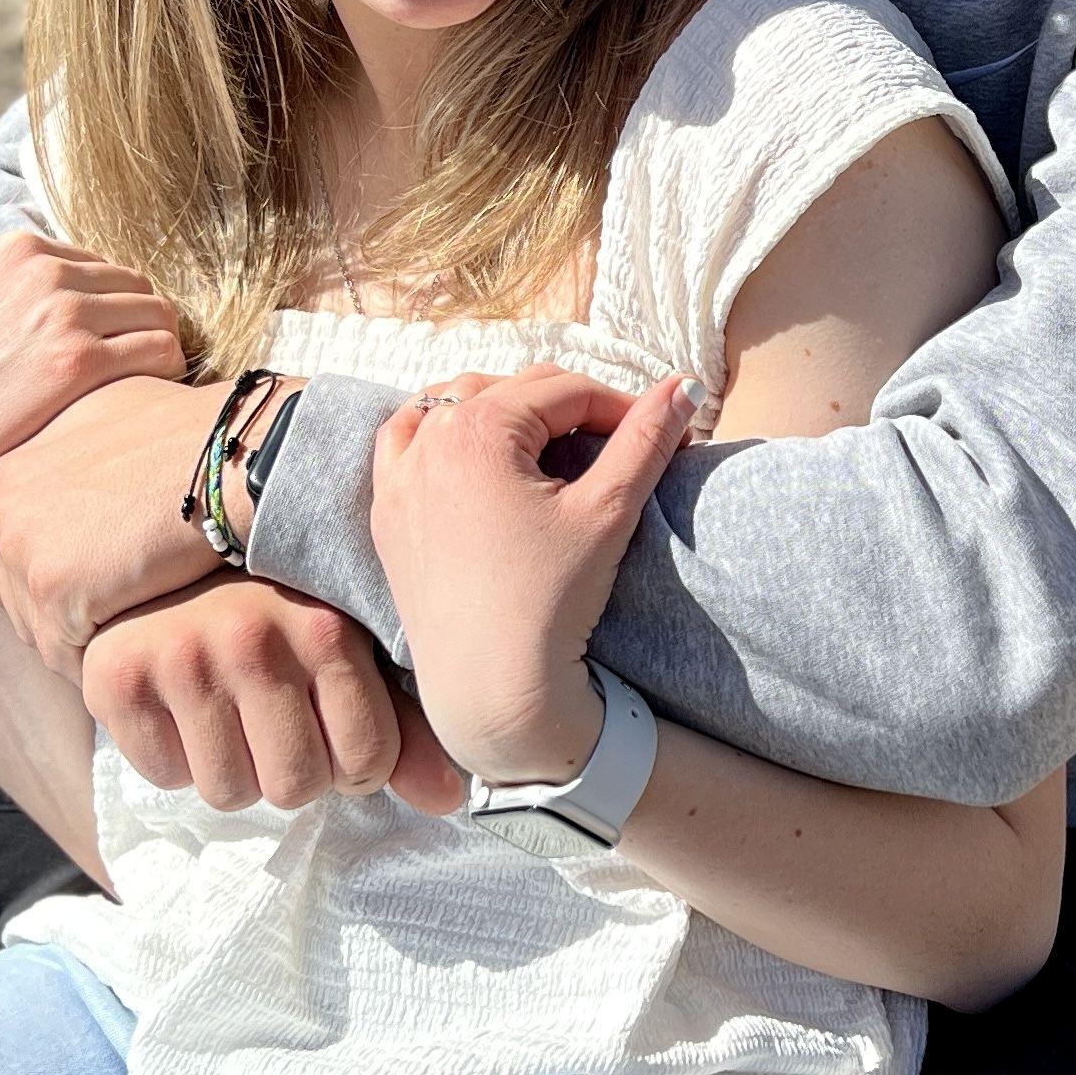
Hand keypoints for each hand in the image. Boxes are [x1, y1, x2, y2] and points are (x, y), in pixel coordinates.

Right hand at [0, 236, 185, 546]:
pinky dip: (167, 378)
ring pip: (160, 317)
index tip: (105, 354)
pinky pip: (163, 352)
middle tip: (131, 379)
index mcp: (15, 249)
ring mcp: (61, 312)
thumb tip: (81, 290)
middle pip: (138, 289)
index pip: (105, 269)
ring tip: (137, 395)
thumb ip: (21, 290)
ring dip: (157, 355)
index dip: (112, 316)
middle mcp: (40, 269)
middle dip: (138, 333)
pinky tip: (144, 408)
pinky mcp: (78, 361)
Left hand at [0, 375, 237, 662]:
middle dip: (62, 618)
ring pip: (40, 627)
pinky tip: (139, 663)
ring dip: (81, 646)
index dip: (63, 577)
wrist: (230, 455)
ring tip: (130, 656)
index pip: (18, 550)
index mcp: (12, 471)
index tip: (104, 597)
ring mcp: (24, 547)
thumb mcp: (114, 420)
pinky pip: (66, 651)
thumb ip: (77, 458)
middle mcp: (4, 508)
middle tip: (115, 635)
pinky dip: (100, 665)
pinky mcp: (54, 586)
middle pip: (19, 591)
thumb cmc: (193, 436)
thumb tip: (84, 490)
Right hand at [80, 579, 462, 815]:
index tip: (337, 732)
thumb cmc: (276, 619)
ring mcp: (179, 659)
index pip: (366, 762)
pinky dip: (176, 758)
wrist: (164, 570)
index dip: (356, 766)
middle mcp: (250, 639)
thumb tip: (447, 800)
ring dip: (235, 770)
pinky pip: (165, 777)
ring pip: (229, 793)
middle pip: (296, 787)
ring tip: (232, 713)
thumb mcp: (351, 653)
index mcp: (324, 628)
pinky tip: (184, 707)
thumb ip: (404, 727)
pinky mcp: (116, 681)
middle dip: (294, 773)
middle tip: (278, 725)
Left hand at [369, 367, 689, 784]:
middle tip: (616, 444)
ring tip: (549, 444)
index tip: (658, 435)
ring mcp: (398, 478)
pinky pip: (405, 443)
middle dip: (570, 409)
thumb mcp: (607, 512)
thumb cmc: (551, 602)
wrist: (493, 689)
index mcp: (477, 430)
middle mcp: (425, 441)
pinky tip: (471, 454)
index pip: (565, 390)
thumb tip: (686, 385)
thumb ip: (646, 439)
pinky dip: (440, 434)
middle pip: (512, 390)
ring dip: (504, 410)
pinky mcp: (389, 514)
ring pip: (453, 405)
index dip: (621, 407)